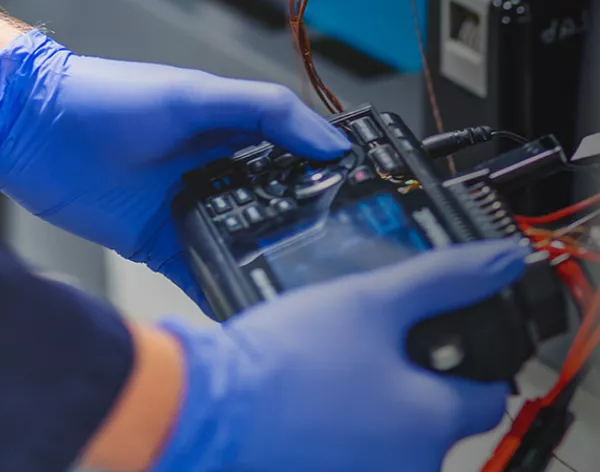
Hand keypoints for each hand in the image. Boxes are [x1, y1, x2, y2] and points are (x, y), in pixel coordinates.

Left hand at [0, 31, 349, 305]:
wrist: (32, 130)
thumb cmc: (108, 99)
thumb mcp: (192, 96)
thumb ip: (262, 111)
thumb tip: (330, 140)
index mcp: (231, 132)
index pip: (296, 154)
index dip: (331, 175)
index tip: (372, 200)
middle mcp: (216, 172)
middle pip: (276, 204)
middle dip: (308, 228)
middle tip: (349, 258)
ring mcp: (189, 209)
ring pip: (244, 240)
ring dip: (269, 260)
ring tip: (309, 288)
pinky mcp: (159, 242)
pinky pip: (202, 271)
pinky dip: (224, 287)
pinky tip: (251, 306)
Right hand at [151, 240, 526, 471]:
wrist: (211, 404)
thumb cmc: (288, 358)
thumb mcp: (370, 299)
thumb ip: (443, 279)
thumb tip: (502, 260)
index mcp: (431, 421)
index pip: (489, 393)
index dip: (470, 352)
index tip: (440, 331)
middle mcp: (410, 464)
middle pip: (436, 409)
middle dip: (412, 370)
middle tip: (371, 334)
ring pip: (392, 426)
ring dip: (374, 392)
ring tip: (332, 356)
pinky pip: (354, 443)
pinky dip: (343, 416)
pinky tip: (311, 387)